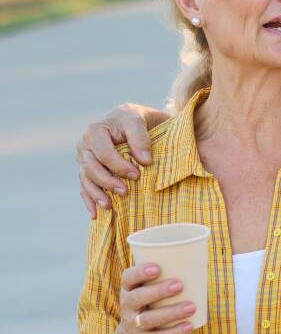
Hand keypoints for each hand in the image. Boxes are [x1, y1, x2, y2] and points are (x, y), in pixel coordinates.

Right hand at [76, 103, 157, 217]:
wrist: (129, 120)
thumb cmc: (134, 119)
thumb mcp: (138, 121)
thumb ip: (141, 138)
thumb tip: (144, 161)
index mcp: (95, 130)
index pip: (104, 153)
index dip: (118, 166)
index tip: (136, 175)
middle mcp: (84, 145)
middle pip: (91, 168)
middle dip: (108, 182)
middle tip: (125, 192)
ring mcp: (83, 158)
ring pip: (86, 179)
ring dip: (96, 194)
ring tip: (109, 206)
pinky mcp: (85, 169)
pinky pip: (84, 186)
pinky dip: (89, 200)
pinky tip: (95, 214)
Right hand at [111, 263, 195, 333]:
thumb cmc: (150, 304)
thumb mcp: (149, 290)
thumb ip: (166, 276)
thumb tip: (200, 258)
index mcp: (129, 289)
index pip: (128, 278)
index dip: (140, 272)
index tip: (157, 268)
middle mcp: (127, 306)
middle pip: (137, 298)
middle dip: (158, 291)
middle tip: (179, 285)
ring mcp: (132, 325)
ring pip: (148, 319)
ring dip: (171, 312)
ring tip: (192, 306)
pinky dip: (174, 332)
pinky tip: (189, 326)